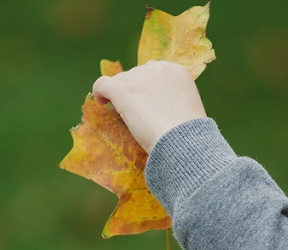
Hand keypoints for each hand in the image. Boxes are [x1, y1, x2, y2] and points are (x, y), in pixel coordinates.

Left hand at [92, 60, 206, 152]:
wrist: (183, 142)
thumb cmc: (188, 133)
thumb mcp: (186, 106)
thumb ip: (171, 96)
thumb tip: (150, 101)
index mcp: (176, 70)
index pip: (153, 72)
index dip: (147, 87)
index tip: (147, 103)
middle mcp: (157, 68)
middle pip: (135, 74)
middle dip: (134, 91)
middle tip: (139, 114)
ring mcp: (139, 78)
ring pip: (120, 81)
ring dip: (120, 95)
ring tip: (127, 117)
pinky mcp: (123, 91)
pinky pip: (102, 84)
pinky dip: (99, 92)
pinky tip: (101, 102)